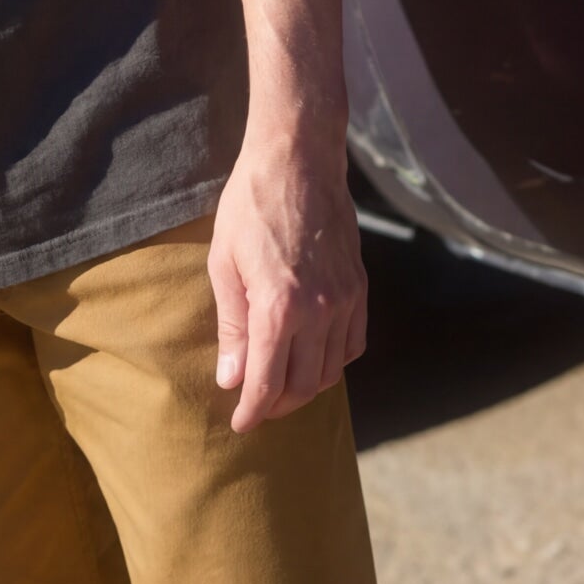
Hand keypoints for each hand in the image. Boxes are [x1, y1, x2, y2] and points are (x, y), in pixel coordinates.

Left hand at [208, 136, 367, 432]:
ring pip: (332, 371)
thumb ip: (231, 325)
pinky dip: (334, 361)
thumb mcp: (223, 262)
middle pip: (304, 386)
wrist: (299, 159)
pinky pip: (353, 343)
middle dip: (278, 405)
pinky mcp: (359, 286)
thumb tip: (231, 378)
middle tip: (256, 405)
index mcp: (278, 307)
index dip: (252, 411)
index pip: (267, 382)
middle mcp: (319, 311)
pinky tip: (313, 356)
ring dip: (306, 387)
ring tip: (281, 384)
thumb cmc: (250, 205)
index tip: (240, 424)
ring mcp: (345, 299)